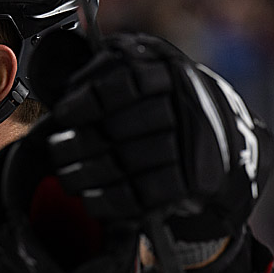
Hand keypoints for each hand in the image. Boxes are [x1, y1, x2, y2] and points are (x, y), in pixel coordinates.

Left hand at [45, 32, 272, 245]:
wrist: (217, 146)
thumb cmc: (159, 111)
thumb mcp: (140, 79)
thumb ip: (105, 77)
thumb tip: (64, 95)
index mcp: (170, 71)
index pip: (125, 82)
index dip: (88, 99)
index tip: (62, 113)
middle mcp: (186, 104)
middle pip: (121, 126)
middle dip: (82, 142)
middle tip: (56, 151)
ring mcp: (194, 145)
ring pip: (129, 161)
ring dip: (89, 174)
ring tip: (66, 177)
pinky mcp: (195, 182)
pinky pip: (146, 195)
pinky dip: (111, 201)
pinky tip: (90, 200)